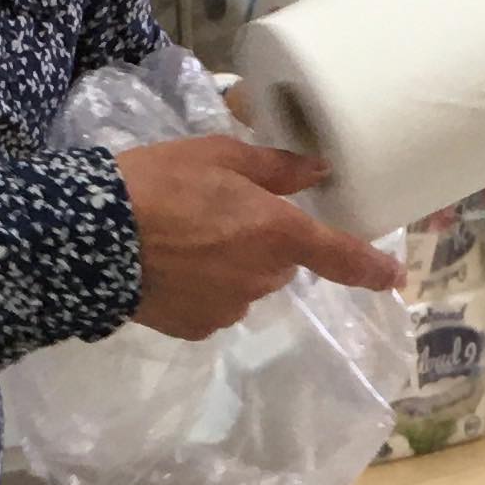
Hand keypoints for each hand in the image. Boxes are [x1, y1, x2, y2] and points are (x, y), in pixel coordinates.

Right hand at [118, 136, 401, 341]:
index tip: (394, 278)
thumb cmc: (158, 184)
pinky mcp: (197, 328)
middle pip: (280, 264)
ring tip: (182, 238)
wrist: (90, 239)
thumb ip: (275, 168)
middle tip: (216, 213)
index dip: (371, 268)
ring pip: (246, 284)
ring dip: (229, 264)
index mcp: (277, 233)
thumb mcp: (217, 156)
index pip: (341, 256)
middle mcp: (263, 278)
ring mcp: (230, 309)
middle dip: (261, 242)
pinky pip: (213, 304)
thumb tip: (318, 172)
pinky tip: (168, 267)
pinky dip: (200, 288)